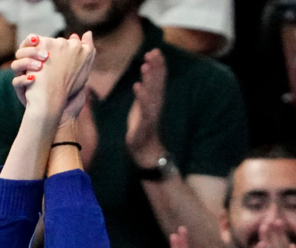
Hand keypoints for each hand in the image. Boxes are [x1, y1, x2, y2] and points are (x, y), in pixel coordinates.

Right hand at [15, 33, 94, 119]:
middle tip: (45, 56)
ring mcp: (24, 78)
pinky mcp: (22, 91)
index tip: (39, 39)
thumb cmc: (70, 90)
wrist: (63, 111)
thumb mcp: (79, 70)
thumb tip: (87, 34)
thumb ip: (82, 52)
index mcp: (41, 58)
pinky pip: (16, 83)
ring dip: (27, 63)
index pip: (30, 44)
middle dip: (31, 50)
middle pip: (21, 51)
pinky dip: (23, 80)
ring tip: (39, 67)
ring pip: (16, 65)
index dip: (32, 40)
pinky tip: (32, 79)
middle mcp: (30, 67)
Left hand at [126, 49, 166, 165]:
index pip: (158, 79)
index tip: (155, 50)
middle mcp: (156, 103)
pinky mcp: (144, 122)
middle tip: (153, 52)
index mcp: (155, 99)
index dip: (158, 65)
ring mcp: (151, 112)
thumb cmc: (142, 125)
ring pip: (152, 92)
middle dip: (156, 67)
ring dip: (149, 78)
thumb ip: (144, 90)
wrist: (145, 148)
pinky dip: (141, 97)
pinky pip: (143, 108)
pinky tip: (137, 86)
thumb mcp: (142, 105)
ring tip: (145, 65)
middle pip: (157, 82)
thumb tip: (143, 77)